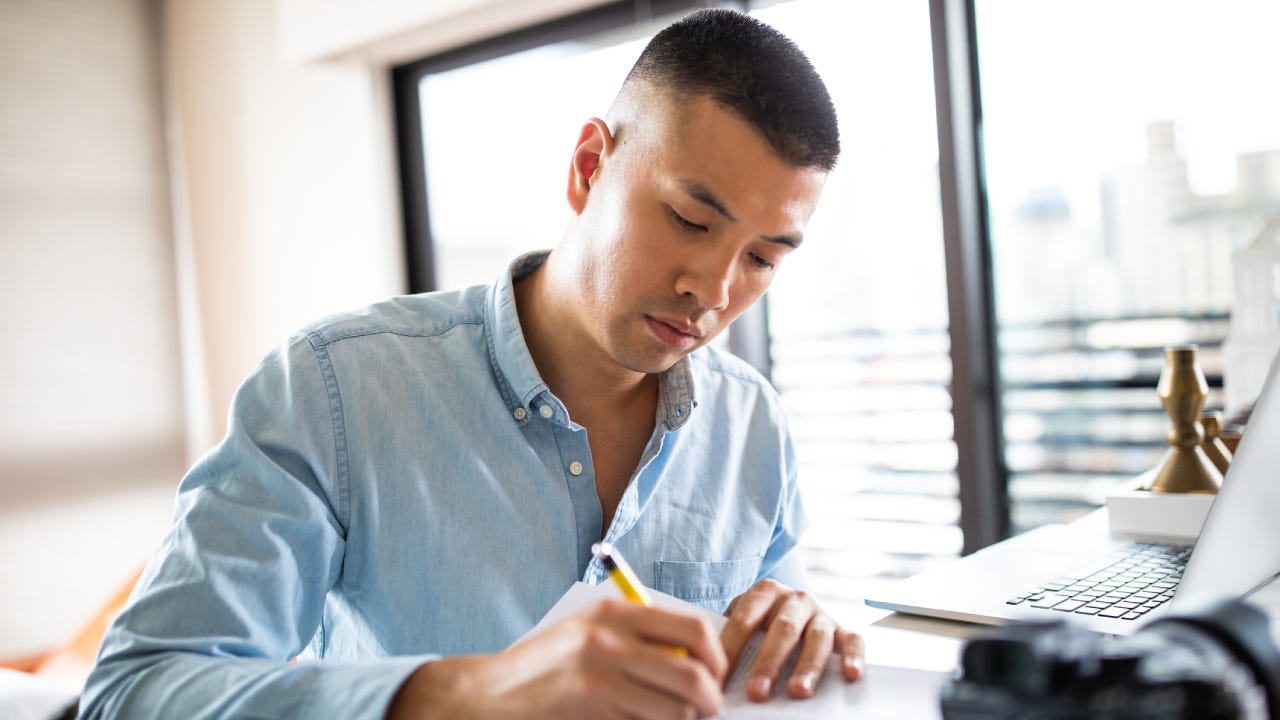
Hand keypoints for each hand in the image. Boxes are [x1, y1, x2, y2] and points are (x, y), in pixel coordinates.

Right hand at [387, 598, 727, 718]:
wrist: (487, 697)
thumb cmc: (542, 668)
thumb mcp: (586, 632)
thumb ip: (635, 637)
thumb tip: (693, 658)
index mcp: (615, 614)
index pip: (695, 630)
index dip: (716, 658)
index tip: (714, 676)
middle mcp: (612, 642)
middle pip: (696, 675)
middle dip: (709, 701)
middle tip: (705, 710)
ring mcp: (603, 680)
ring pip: (678, 712)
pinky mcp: (595, 713)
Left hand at [720, 579, 864, 701]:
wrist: (791, 606)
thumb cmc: (760, 621)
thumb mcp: (744, 618)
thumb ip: (730, 638)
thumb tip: (708, 673)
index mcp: (765, 592)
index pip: (744, 621)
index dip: (730, 650)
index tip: (718, 680)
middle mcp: (795, 599)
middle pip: (782, 630)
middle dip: (768, 663)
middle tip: (756, 692)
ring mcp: (821, 613)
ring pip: (817, 638)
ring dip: (807, 667)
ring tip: (798, 692)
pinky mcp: (843, 629)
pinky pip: (853, 640)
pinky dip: (854, 657)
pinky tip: (850, 675)